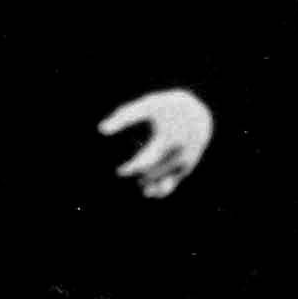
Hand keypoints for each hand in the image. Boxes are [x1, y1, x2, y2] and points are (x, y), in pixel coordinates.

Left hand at [98, 86, 212, 196]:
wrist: (197, 113)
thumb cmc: (166, 108)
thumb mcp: (147, 106)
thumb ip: (125, 116)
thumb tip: (100, 130)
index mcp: (169, 136)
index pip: (147, 160)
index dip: (132, 168)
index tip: (120, 172)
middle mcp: (180, 151)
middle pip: (155, 172)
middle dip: (141, 174)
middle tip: (124, 172)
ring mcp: (186, 160)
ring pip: (166, 181)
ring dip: (151, 185)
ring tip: (141, 186)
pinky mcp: (188, 166)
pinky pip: (174, 182)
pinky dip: (162, 190)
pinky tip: (150, 192)